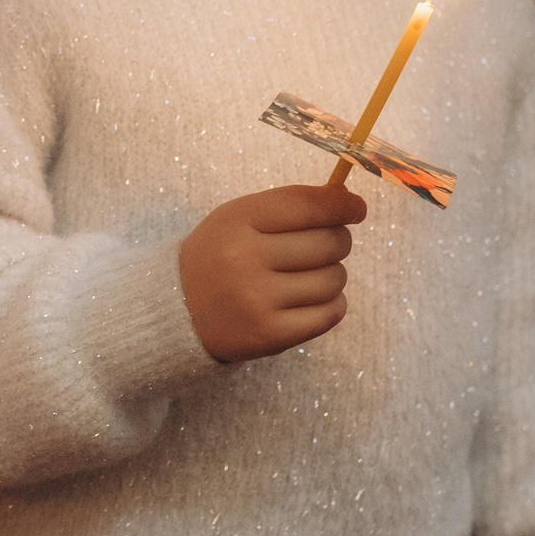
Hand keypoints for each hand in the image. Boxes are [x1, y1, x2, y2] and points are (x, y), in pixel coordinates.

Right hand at [177, 184, 367, 362]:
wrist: (178, 311)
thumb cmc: (218, 256)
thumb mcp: (237, 218)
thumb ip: (287, 206)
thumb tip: (346, 200)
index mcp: (237, 221)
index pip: (307, 205)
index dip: (342, 205)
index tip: (356, 208)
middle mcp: (246, 259)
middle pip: (329, 243)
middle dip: (337, 241)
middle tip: (323, 246)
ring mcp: (259, 300)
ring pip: (334, 279)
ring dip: (332, 275)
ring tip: (307, 276)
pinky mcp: (271, 335)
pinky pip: (330, 314)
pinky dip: (331, 304)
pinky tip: (310, 300)